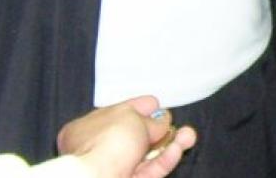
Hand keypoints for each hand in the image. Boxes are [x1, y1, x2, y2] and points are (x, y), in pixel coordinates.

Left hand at [57, 96, 196, 177]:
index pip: (116, 114)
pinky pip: (151, 170)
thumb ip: (150, 119)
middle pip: (134, 136)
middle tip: (174, 122)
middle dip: (159, 128)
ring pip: (147, 155)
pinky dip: (166, 158)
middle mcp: (98, 149)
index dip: (138, 107)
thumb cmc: (105, 143)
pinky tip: (179, 148)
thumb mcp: (131, 117)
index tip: (156, 104)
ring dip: (170, 144)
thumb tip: (162, 121)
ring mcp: (114, 168)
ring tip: (188, 135)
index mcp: (87, 128)